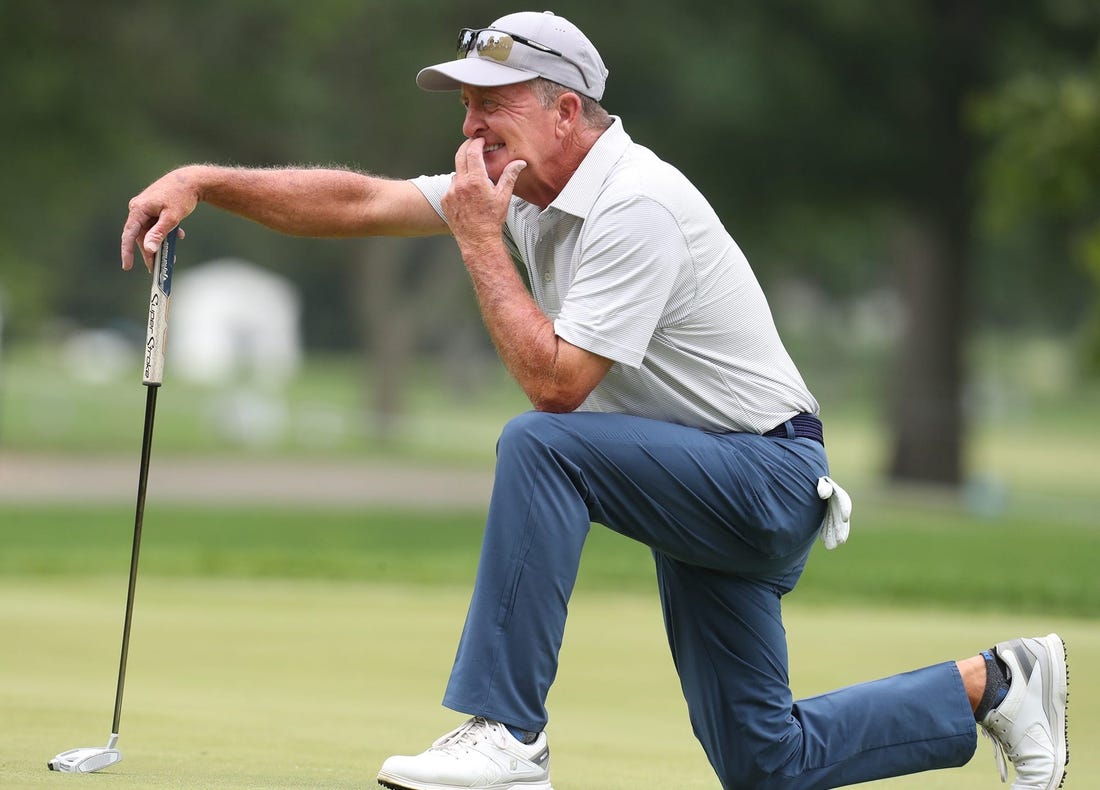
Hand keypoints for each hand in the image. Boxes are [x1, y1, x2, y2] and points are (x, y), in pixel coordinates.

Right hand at [121, 168, 197, 271]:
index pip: (129, 234)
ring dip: (159, 243)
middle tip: (155, 269)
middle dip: (149, 252)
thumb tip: (148, 249)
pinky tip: (179, 236)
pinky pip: (155, 225)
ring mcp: (145, 208)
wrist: (191, 180)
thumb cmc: (181, 197)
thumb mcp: (171, 217)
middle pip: (140, 235)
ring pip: (149, 231)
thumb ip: (159, 233)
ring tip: (170, 258)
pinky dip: (165, 233)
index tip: (127, 267)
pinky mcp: (153, 208)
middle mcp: (138, 208)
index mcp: (138, 209)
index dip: (127, 252)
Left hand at [441, 138, 525, 255]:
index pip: (472, 152)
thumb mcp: (503, 197)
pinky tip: (468, 196)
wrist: (478, 240)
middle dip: (466, 147)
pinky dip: (458, 187)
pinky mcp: (445, 201)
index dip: (476, 143)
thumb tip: (519, 163)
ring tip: (475, 180)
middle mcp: (460, 184)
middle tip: (473, 145)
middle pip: (460, 156)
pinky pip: (451, 187)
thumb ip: (510, 176)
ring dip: (464, 172)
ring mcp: (450, 192)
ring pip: (456, 173)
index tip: (479, 140)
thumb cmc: (491, 221)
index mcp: (476, 181)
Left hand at [816, 475, 851, 549]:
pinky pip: (828, 526)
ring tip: (832, 546)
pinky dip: (827, 533)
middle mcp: (836, 502)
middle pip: (840, 517)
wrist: (806, 485)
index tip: (845, 518)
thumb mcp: (819, 482)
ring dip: (834, 535)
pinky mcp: (825, 516)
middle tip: (840, 541)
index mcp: (836, 491)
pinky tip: (825, 541)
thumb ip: (823, 487)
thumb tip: (823, 495)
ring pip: (835, 524)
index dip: (845, 508)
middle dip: (840, 529)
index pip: (843, 500)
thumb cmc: (813, 482)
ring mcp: (831, 510)